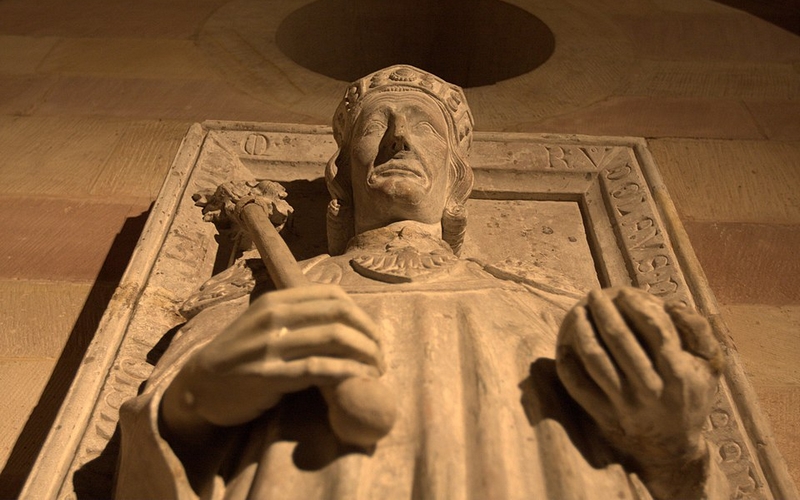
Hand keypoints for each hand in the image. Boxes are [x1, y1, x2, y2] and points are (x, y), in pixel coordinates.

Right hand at [162, 284, 383, 431]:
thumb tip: (345, 318)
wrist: (199, 386)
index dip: (361, 314)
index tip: (374, 335)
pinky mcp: (270, 376)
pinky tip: (360, 379)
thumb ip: (297, 315)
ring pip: (334, 340)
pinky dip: (347, 373)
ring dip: (365, 355)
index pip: (333, 296)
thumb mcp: (263, 323)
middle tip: (381, 355)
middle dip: (369, 334)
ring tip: (377, 370)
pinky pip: (319, 369)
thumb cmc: (240, 355)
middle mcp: (274, 317)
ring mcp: (271, 346)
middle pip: (340, 315)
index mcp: (276, 300)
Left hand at [555, 287, 723, 496]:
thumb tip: (673, 305)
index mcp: (680, 375)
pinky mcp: (605, 417)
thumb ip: (700, 333)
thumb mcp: (710, 368)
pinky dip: (568, 365)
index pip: (657, 331)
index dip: (638, 307)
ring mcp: (626, 405)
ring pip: (597, 362)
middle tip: (594, 294)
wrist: (672, 447)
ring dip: (583, 332)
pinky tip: (563, 344)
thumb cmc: (690, 395)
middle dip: (605, 312)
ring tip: (577, 312)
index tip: (623, 292)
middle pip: (621, 341)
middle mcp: (652, 390)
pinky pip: (579, 388)